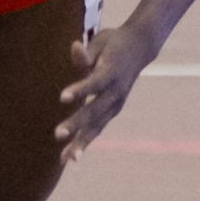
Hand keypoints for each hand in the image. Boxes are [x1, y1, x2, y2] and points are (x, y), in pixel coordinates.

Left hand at [57, 21, 158, 156]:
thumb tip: (74, 47)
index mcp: (112, 71)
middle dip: (77, 123)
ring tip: (67, 159)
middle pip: (95, 109)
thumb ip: (86, 53)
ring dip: (82, 141)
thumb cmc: (114, 42)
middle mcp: (116, 91)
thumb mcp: (101, 42)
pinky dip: (85, 141)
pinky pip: (98, 127)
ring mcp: (116, 102)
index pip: (94, 82)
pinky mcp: (114, 109)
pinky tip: (70, 156)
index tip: (63, 97)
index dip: (80, 89)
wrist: (141, 47)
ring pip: (97, 125)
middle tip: (58, 134)